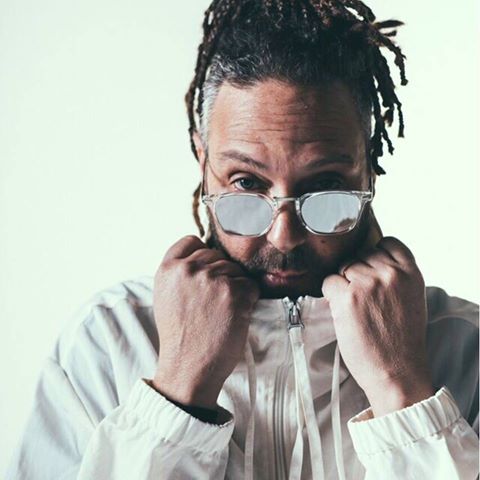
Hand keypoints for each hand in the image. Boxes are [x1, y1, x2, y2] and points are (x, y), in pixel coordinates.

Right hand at [151, 235, 259, 409]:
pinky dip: (249, 298)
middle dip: (220, 274)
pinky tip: (235, 315)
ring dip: (235, 287)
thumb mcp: (165, 296)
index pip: (191, 240)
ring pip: (235, 269)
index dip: (202, 255)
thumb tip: (202, 255)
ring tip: (221, 311)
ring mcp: (212, 279)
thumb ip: (179, 272)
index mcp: (168, 268)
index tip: (205, 271)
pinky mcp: (235, 292)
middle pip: (216, 255)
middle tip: (213, 302)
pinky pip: (251, 284)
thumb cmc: (179, 335)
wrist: (188, 368)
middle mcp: (188, 269)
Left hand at [322, 236, 433, 416]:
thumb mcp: (412, 297)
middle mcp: (390, 273)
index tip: (372, 271)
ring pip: (343, 267)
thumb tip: (370, 259)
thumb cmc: (402, 340)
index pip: (386, 243)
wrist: (397, 373)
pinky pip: (328, 281)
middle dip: (357, 273)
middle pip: (361, 255)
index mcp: (411, 272)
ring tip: (357, 308)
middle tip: (364, 299)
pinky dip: (330, 294)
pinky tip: (343, 311)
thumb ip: (395, 275)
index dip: (375, 256)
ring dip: (344, 284)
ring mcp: (367, 283)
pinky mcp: (347, 297)